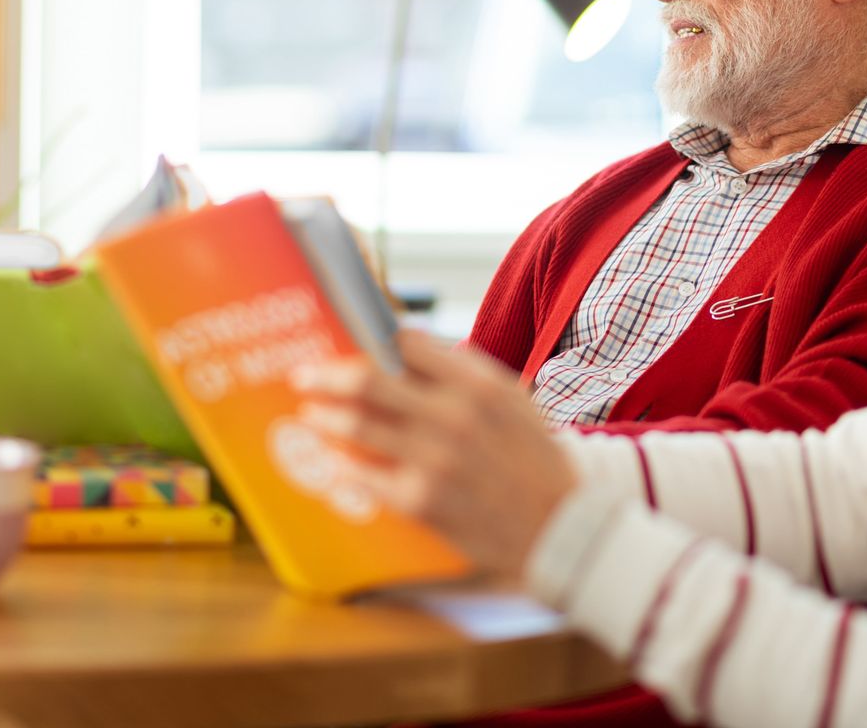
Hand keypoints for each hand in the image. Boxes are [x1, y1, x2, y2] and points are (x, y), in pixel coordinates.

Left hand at [293, 331, 577, 576]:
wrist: (563, 527)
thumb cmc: (533, 458)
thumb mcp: (511, 399)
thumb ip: (463, 371)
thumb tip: (407, 345)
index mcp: (476, 385)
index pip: (405, 343)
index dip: (371, 340)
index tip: (347, 341)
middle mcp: (453, 417)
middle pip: (367, 381)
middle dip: (326, 376)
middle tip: (304, 376)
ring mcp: (434, 461)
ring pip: (357, 427)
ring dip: (324, 417)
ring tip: (312, 415)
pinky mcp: (422, 502)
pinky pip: (364, 477)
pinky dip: (343, 466)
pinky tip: (333, 462)